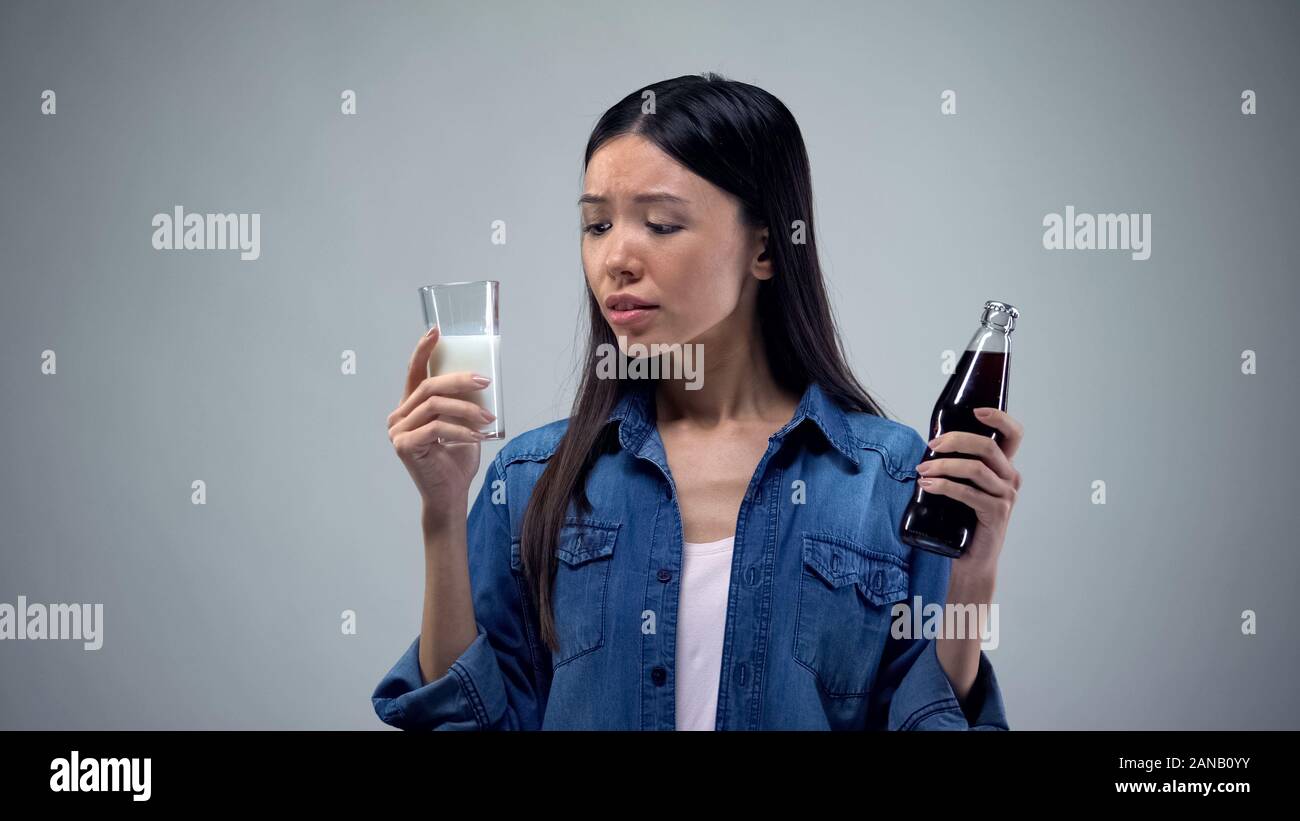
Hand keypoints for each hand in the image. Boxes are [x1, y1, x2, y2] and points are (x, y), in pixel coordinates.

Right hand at [387, 326, 495, 513]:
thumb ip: (464, 404)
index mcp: (411, 408)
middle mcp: (399, 416)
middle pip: (428, 387)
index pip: (414, 373)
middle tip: (485, 382)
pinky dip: (461, 430)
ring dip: (466, 409)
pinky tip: (478, 436)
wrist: (450, 494)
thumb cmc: (456, 460)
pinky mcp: (404, 445)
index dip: (423, 350)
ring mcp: (398, 431)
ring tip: (488, 419)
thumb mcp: (464, 425)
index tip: (436, 331)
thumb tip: (482, 379)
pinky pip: (436, 428)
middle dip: (459, 380)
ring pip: (434, 405)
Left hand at [914, 407, 1023, 576]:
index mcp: (1003, 467)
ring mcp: (1006, 496)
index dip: (999, 418)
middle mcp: (1009, 478)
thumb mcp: (960, 485)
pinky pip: (969, 493)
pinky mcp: (996, 513)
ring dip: (944, 465)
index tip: (977, 411)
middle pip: (988, 447)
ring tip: (922, 471)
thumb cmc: (960, 520)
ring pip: (975, 469)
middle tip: (931, 446)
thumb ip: (955, 465)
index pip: (1013, 434)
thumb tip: (928, 443)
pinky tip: (927, 485)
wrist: (968, 560)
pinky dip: (945, 485)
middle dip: (956, 440)